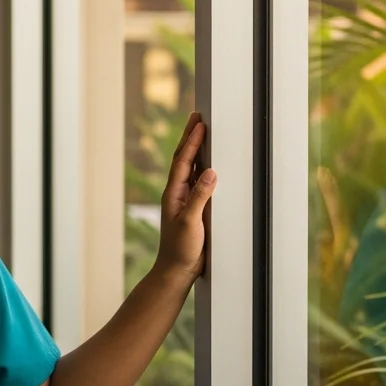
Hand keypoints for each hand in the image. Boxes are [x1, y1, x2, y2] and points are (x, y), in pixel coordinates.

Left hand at [156, 112, 216, 280]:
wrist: (177, 269)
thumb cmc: (180, 248)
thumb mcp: (190, 222)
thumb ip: (199, 197)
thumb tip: (210, 172)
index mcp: (173, 192)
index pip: (183, 160)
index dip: (192, 141)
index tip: (200, 122)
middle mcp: (178, 192)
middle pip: (185, 158)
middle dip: (191, 137)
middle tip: (198, 116)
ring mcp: (185, 199)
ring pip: (192, 168)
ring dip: (198, 149)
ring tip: (204, 131)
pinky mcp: (194, 208)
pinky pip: (199, 182)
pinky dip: (205, 168)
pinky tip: (211, 163)